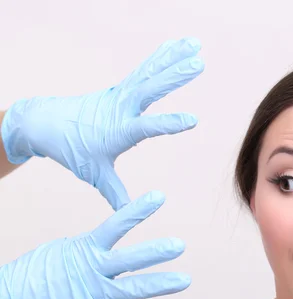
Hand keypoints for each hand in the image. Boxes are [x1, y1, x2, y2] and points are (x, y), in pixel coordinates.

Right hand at [0, 191, 189, 298]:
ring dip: (160, 285)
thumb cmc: (40, 271)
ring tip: (185, 280)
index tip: (159, 196)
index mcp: (86, 248)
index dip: (137, 211)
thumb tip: (111, 250)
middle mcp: (92, 269)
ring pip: (131, 289)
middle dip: (155, 252)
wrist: (9, 298)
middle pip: (129, 259)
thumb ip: (93, 249)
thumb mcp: (65, 249)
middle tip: (179, 245)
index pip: (116, 225)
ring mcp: (91, 294)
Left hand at [1, 38, 204, 209]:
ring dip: (173, 58)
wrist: (48, 123)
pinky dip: (161, 56)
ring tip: (195, 45)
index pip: (146, 127)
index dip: (169, 124)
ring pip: (150, 73)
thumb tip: (131, 212)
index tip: (193, 120)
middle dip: (175, 76)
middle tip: (199, 63)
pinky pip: (144, 69)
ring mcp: (121, 94)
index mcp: (117, 131)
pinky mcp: (122, 87)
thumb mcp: (94, 174)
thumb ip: (115, 193)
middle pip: (150, 89)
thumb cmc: (73, 150)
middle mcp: (121, 108)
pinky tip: (177, 45)